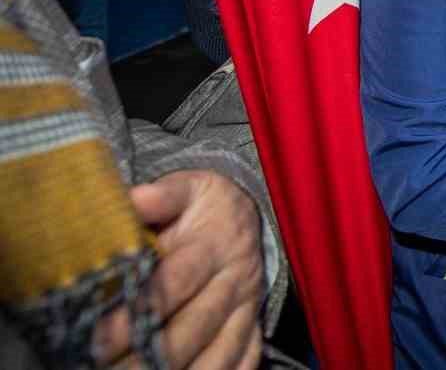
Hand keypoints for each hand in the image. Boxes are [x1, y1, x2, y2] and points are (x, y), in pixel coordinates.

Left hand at [94, 169, 263, 368]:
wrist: (246, 215)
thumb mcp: (186, 187)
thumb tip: (134, 198)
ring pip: (219, 352)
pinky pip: (243, 361)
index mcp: (215, 244)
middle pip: (195, 326)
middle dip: (150, 353)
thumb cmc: (203, 206)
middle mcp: (236, 281)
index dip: (139, 310)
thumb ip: (162, 194)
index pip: (176, 282)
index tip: (98, 336)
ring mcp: (247, 309)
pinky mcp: (252, 329)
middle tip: (103, 368)